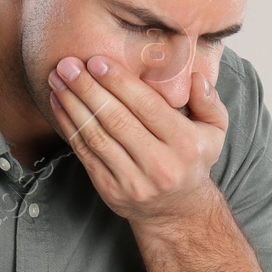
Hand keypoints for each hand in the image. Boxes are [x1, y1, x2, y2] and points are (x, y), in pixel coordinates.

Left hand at [47, 54, 227, 227]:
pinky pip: (86, 153)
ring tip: (57, 79)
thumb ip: (209, 101)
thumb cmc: (192, 159)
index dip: (119, 82)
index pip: (147, 107)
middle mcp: (160, 164)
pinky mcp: (111, 190)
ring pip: (97, 136)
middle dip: (88, 89)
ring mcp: (133, 181)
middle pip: (117, 120)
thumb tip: (196, 77)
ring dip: (73, 105)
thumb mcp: (214, 130)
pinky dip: (69, 126)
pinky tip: (59, 104)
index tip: (97, 61)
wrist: (176, 211)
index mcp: (185, 144)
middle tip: (68, 65)